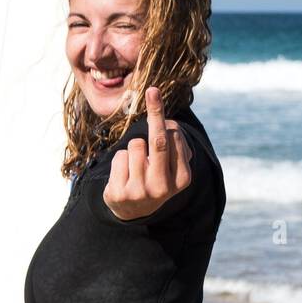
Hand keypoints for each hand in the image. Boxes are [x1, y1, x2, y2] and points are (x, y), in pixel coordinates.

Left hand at [102, 87, 191, 220]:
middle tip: (152, 91)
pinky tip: (124, 174)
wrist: (133, 211)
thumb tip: (167, 123)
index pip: (174, 139)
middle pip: (159, 141)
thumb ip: (172, 144)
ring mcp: (140, 192)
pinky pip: (119, 157)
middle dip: (155, 112)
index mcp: (182, 179)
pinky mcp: (120, 194)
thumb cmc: (154, 178)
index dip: (162, 117)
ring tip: (135, 165)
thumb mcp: (170, 167)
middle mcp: (163, 187)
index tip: (154, 94)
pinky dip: (120, 160)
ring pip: (135, 146)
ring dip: (133, 148)